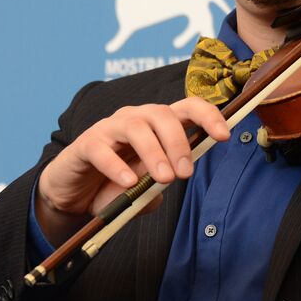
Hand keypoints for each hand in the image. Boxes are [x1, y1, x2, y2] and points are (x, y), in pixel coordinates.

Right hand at [35, 98, 229, 244]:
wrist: (74, 193)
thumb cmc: (116, 184)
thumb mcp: (146, 188)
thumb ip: (161, 183)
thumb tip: (173, 176)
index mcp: (157, 125)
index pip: (187, 108)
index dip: (208, 116)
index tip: (225, 135)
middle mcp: (135, 118)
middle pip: (163, 114)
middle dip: (179, 142)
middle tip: (185, 173)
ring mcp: (109, 128)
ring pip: (136, 127)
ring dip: (154, 153)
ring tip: (164, 179)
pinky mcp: (86, 144)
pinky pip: (103, 149)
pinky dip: (117, 166)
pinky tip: (128, 183)